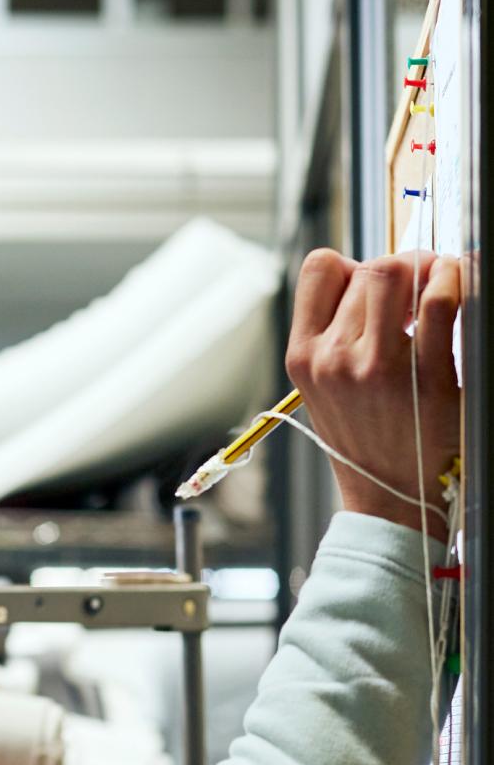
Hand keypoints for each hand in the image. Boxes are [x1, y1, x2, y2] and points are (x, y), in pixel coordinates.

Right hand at [285, 250, 460, 540]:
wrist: (390, 501)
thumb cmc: (364, 440)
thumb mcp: (325, 389)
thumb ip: (337, 335)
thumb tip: (384, 277)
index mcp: (304, 357)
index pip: (319, 268)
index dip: (354, 264)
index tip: (376, 288)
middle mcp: (334, 360)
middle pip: (370, 268)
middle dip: (405, 265)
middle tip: (423, 285)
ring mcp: (379, 370)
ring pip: (401, 273)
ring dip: (431, 268)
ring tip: (441, 288)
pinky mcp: (428, 381)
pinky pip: (442, 303)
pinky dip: (456, 281)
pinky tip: (461, 289)